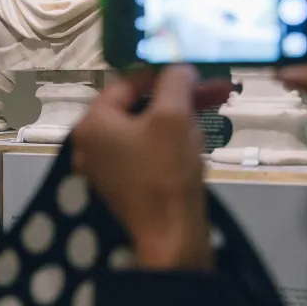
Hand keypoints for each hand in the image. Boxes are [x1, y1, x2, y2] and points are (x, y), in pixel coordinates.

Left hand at [71, 66, 230, 270]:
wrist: (169, 238)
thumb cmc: (167, 171)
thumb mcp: (174, 117)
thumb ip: (175, 82)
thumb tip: (179, 68)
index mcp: (92, 122)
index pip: (128, 83)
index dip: (165, 73)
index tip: (196, 71)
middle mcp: (89, 143)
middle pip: (138, 106)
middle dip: (180, 95)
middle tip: (217, 89)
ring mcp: (103, 167)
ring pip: (145, 129)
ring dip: (180, 116)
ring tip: (216, 109)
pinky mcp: (122, 186)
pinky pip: (145, 152)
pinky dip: (170, 141)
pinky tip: (199, 136)